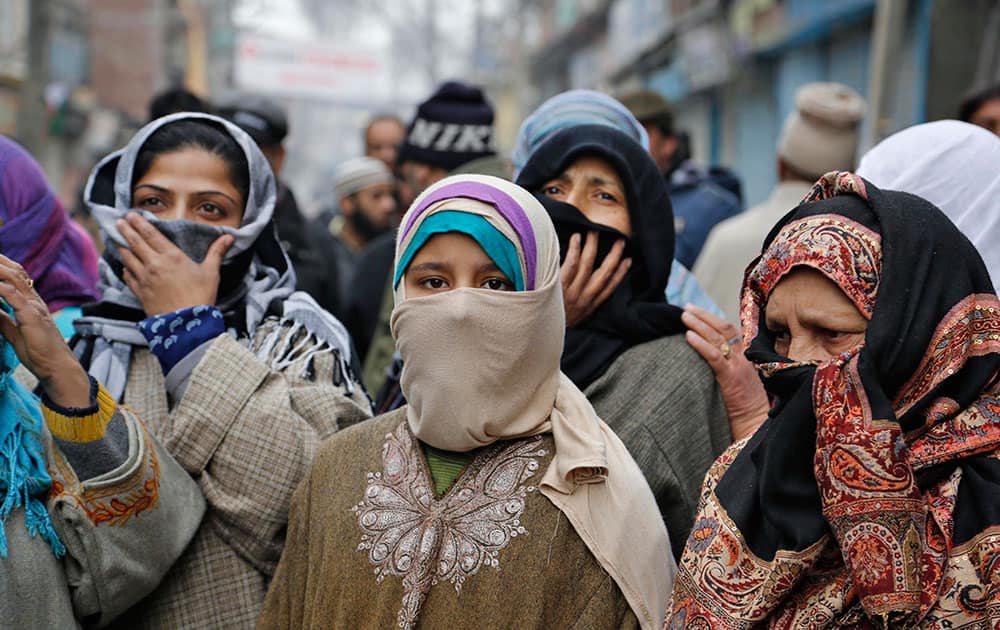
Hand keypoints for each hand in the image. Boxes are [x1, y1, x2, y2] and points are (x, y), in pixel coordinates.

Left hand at [0, 255, 91, 407]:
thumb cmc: (40, 354)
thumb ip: (3, 319)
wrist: (57, 368)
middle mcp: (35, 300)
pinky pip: (12, 295)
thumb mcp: (14, 333)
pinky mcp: (32, 315)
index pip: (17, 277)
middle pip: (15, 271)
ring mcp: (35, 306)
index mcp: (31, 304)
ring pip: (13, 278)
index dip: (2, 266)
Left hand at [116, 213, 233, 315]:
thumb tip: (229, 236)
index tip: (131, 215)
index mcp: (172, 256)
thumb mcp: (212, 272)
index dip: (139, 223)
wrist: (186, 324)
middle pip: (135, 243)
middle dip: (126, 230)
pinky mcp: (140, 292)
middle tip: (119, 222)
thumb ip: (217, 252)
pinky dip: (125, 268)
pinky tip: (125, 266)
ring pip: (127, 258)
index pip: (151, 234)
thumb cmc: (200, 296)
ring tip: (118, 241)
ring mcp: (144, 278)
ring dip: (122, 247)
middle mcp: (154, 264)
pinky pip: (128, 276)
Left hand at [560, 231, 630, 326]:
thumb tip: (584, 292)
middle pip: (604, 274)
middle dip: (614, 256)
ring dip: (593, 246)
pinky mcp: (558, 287)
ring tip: (595, 231)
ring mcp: (571, 293)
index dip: (620, 273)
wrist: (538, 335)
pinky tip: (576, 238)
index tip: (628, 260)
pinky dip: (575, 250)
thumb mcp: (573, 320)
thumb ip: (580, 307)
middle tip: (620, 240)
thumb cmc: (553, 325)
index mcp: (589, 307)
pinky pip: (570, 265)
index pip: (609, 288)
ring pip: (587, 265)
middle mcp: (583, 299)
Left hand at [682, 304, 768, 440]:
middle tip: (686, 308)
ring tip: (684, 316)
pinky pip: (714, 356)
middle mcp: (744, 358)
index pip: (729, 331)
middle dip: (704, 316)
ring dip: (699, 324)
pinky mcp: (731, 378)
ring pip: (718, 338)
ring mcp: (739, 367)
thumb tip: (704, 359)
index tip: (696, 312)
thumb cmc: (745, 409)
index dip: (712, 319)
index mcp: (746, 357)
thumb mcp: (737, 382)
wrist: (757, 428)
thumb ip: (726, 367)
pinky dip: (700, 344)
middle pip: (724, 329)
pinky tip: (688, 336)